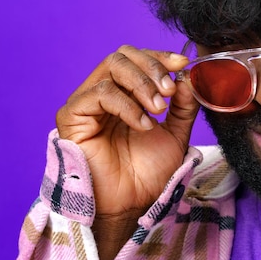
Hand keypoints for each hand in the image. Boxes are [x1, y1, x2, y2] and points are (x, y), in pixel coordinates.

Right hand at [56, 45, 198, 216]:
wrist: (132, 204)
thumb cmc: (148, 171)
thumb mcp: (176, 133)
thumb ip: (183, 105)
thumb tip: (188, 78)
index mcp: (124, 93)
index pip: (137, 58)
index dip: (160, 57)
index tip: (182, 64)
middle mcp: (103, 92)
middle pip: (122, 56)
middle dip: (151, 68)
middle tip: (169, 91)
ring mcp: (86, 102)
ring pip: (111, 68)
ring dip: (141, 85)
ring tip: (158, 110)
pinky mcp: (72, 116)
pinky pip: (99, 93)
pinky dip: (126, 105)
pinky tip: (142, 125)